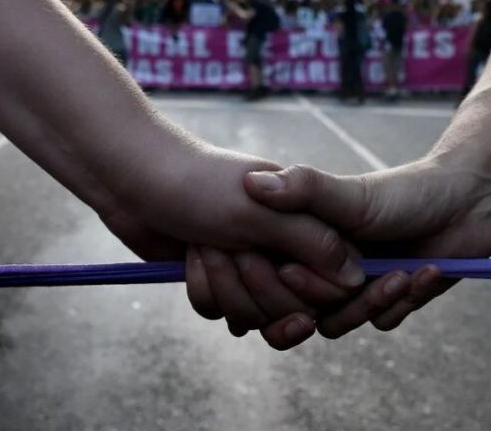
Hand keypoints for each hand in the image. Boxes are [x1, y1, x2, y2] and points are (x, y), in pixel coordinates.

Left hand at [97, 142, 366, 290]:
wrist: (133, 173)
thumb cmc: (198, 182)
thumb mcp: (258, 211)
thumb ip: (311, 242)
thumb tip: (357, 277)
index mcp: (305, 226)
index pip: (331, 283)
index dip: (309, 290)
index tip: (283, 270)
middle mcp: (283, 248)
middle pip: (292, 309)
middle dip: (258, 290)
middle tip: (235, 251)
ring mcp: (250, 264)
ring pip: (254, 316)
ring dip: (225, 289)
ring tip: (207, 248)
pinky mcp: (219, 279)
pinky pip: (222, 312)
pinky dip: (203, 290)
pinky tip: (191, 258)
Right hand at [186, 156, 490, 348]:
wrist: (467, 199)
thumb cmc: (404, 191)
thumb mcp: (350, 193)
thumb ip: (303, 192)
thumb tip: (250, 184)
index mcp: (304, 241)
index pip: (271, 279)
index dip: (280, 281)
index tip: (293, 269)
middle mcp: (323, 267)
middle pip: (302, 308)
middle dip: (327, 296)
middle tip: (356, 275)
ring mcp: (355, 285)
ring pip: (341, 320)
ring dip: (371, 300)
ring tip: (401, 273)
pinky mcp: (389, 299)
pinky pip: (383, 320)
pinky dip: (405, 299)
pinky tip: (427, 271)